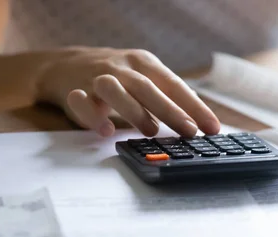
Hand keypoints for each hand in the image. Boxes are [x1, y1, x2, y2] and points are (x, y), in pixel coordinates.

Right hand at [36, 47, 219, 136]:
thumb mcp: (145, 79)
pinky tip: (107, 132)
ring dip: (134, 111)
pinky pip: (81, 101)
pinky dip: (93, 116)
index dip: (195, 107)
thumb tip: (198, 125)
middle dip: (171, 110)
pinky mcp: (73, 90)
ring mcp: (96, 77)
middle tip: (189, 131)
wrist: (65, 65)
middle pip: (148, 87)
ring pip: (114, 89)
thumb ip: (167, 99)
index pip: (174, 84)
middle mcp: (122, 68)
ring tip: (151, 131)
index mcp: (144, 64)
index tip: (212, 127)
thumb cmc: (118, 77)